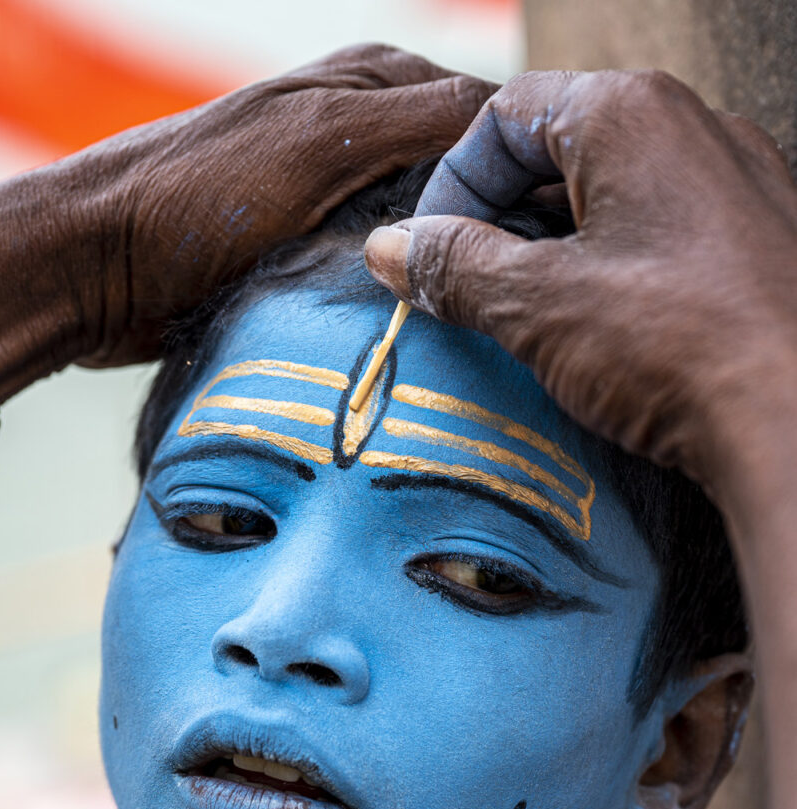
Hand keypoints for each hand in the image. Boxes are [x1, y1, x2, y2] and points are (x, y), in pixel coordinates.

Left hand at [0, 44, 493, 398]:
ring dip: (453, 267)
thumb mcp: (322, 138)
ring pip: (434, 230)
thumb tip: (514, 119)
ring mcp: (344, 196)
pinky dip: (412, 294)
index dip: (526, 172)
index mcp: (375, 84)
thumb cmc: (198, 196)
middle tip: (524, 282)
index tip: (558, 233)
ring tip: (485, 310)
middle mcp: (366, 132)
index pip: (489, 118)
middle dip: (495, 226)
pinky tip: (432, 325)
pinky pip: (393, 271)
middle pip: (468, 179)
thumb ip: (418, 119)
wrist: (104, 266)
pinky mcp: (323, 254)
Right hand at [365, 69, 796, 494]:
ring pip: (616, 197)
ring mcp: (738, 186)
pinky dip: (614, 270)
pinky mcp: (760, 245)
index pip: (507, 115)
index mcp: (632, 114)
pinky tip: (598, 333)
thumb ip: (457, 268)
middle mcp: (695, 130)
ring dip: (555, 249)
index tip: (428, 248)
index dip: (452, 182)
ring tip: (525, 318)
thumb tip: (394, 250)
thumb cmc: (676, 347)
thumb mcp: (539, 306)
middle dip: (501, 218)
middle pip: (563, 151)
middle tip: (467, 287)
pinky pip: (666, 236)